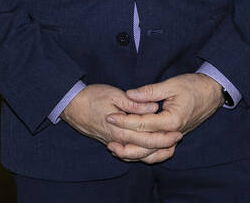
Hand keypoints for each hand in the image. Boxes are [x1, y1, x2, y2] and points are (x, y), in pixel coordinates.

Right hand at [61, 84, 178, 161]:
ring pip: (137, 155)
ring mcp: (113, 143)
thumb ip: (134, 103)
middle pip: (145, 150)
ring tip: (169, 145)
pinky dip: (141, 154)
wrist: (71, 106)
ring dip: (154, 152)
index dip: (163, 137)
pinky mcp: (110, 142)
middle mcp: (117, 141)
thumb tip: (153, 108)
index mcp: (120, 129)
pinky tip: (150, 148)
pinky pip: (128, 154)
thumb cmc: (91, 97)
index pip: (147, 139)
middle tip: (178, 138)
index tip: (177, 131)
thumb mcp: (114, 94)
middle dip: (163, 145)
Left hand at [105, 74, 225, 162]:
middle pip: (145, 144)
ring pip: (152, 154)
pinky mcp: (174, 138)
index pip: (143, 124)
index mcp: (172, 120)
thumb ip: (150, 92)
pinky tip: (132, 151)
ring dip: (133, 153)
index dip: (124, 121)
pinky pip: (159, 153)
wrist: (212, 93)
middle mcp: (173, 134)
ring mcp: (175, 138)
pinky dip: (145, 155)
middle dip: (124, 139)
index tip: (110, 116)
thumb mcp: (171, 84)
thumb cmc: (193, 86)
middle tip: (108, 135)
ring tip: (115, 148)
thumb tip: (130, 94)